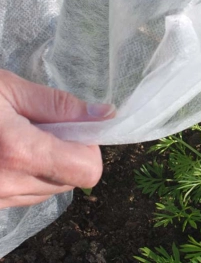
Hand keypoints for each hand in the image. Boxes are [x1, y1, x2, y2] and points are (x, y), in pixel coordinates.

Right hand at [0, 69, 114, 208]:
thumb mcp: (11, 90)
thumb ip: (60, 105)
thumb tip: (105, 115)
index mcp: (20, 153)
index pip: (87, 171)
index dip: (89, 147)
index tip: (73, 126)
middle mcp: (8, 185)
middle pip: (71, 182)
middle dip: (68, 154)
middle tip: (43, 128)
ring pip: (49, 191)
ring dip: (47, 167)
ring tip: (21, 139)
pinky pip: (25, 196)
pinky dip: (27, 176)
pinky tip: (7, 153)